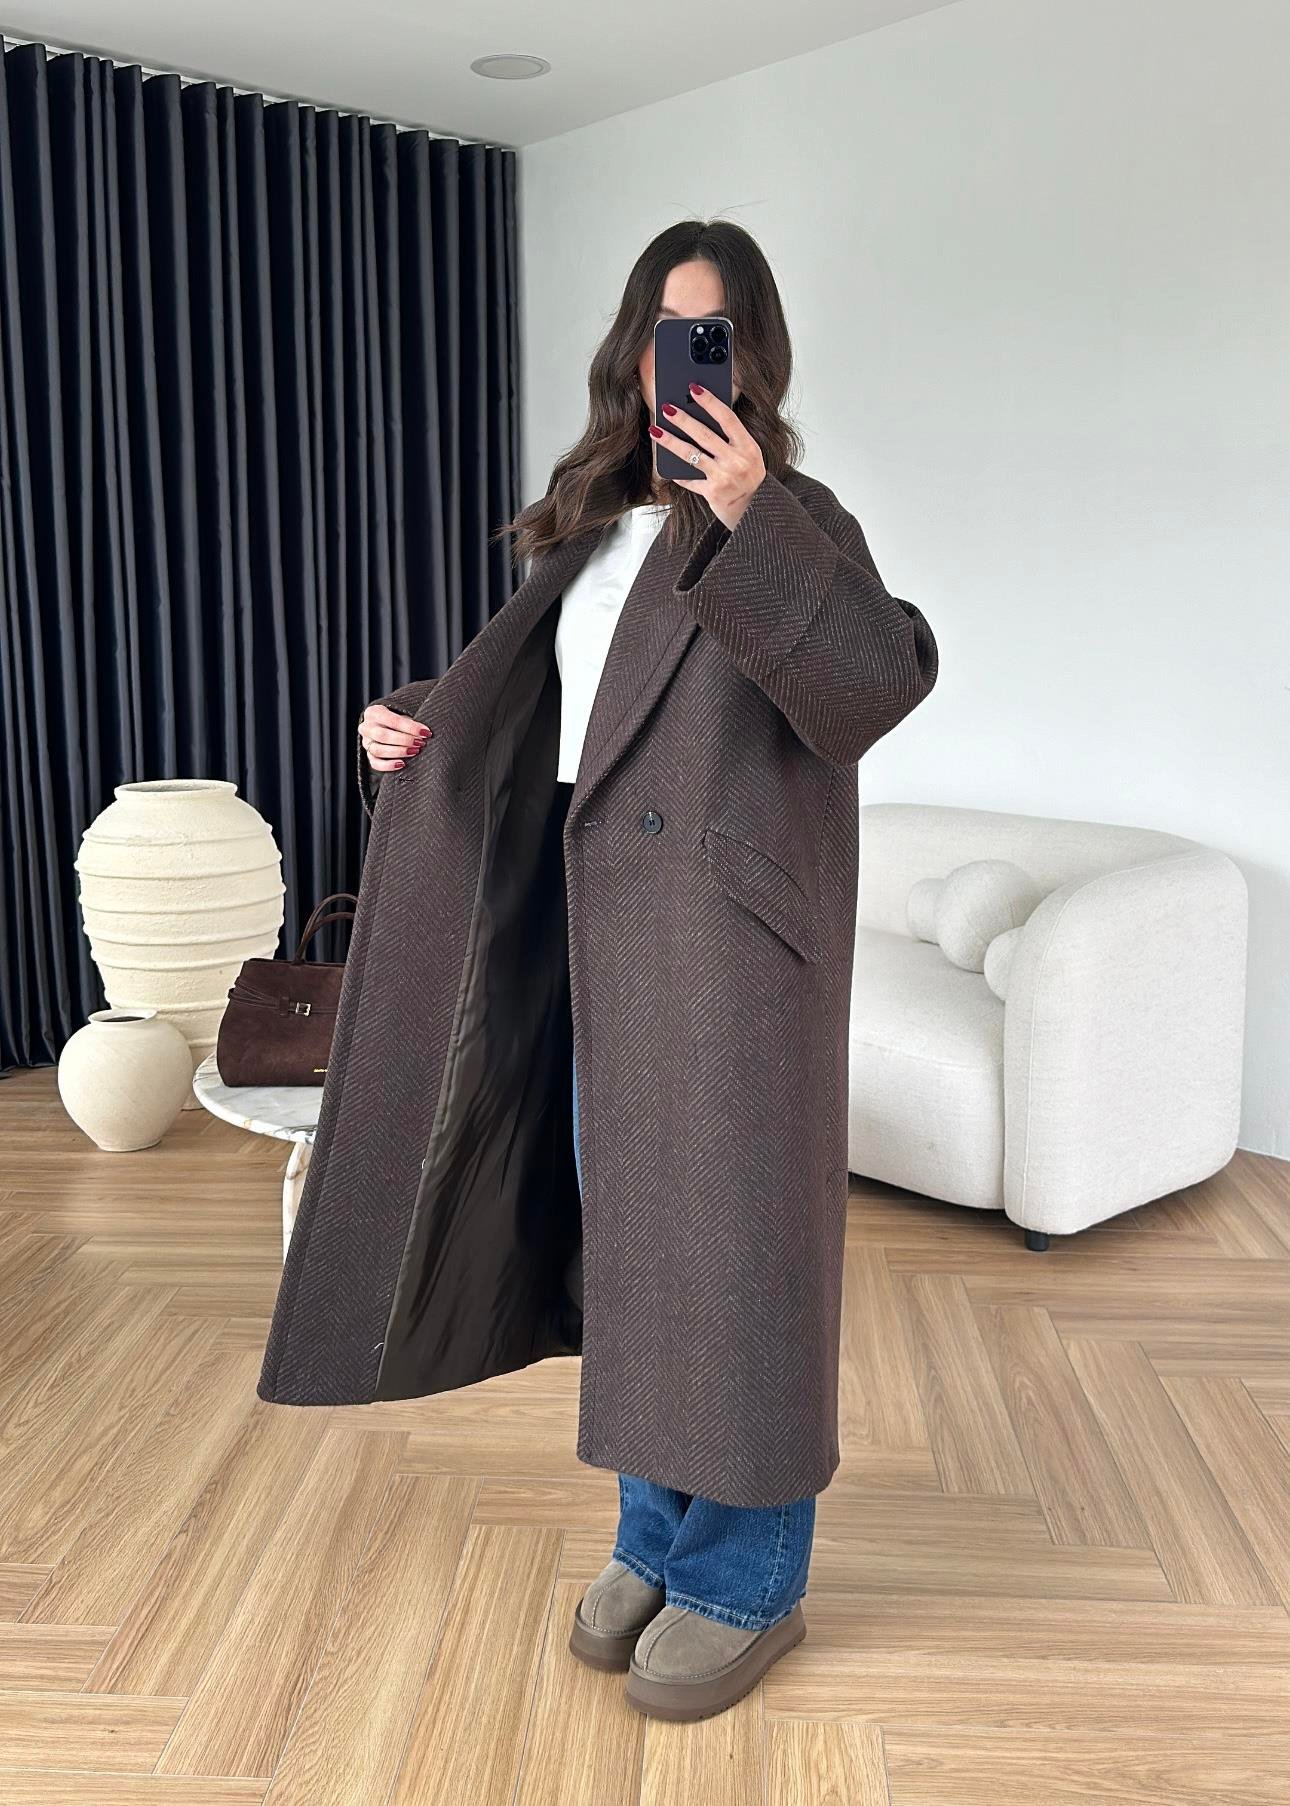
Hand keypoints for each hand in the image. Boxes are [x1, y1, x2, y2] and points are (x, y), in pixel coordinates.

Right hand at [359, 703, 430, 771]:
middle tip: (419, 743)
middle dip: (404, 740)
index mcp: (374, 713)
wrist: (384, 726)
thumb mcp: (402, 715)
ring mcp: (366, 743)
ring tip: (414, 751)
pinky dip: (388, 765)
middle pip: (382, 735)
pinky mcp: (369, 755)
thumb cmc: (396, 720)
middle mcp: (366, 727)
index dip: (410, 727)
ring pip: (378, 750)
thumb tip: (424, 733)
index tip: (424, 732)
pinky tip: (402, 764)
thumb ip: (410, 723)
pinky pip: (375, 763)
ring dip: (399, 752)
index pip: (391, 720)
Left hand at [648, 383, 766, 530]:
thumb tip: (705, 415)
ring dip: (671, 441)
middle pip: (704, 435)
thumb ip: (732, 437)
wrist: (755, 510)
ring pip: (691, 455)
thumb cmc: (748, 475)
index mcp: (747, 446)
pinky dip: (678, 474)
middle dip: (683, 419)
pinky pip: (690, 480)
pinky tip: (667, 466)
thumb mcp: (749, 453)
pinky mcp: (712, 493)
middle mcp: (736, 461)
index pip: (727, 418)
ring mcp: (723, 478)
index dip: (710, 402)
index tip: (694, 388)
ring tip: (655, 430)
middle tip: (666, 407)